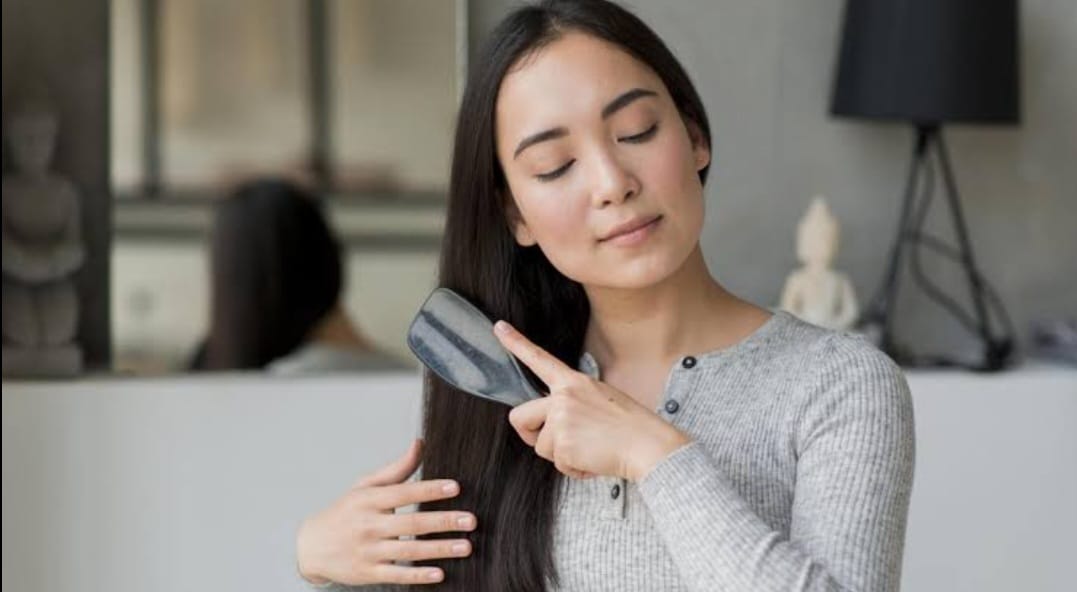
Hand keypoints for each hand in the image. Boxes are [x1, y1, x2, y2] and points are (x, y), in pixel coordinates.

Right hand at [296, 439, 477, 585]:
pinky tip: (440, 572)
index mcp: (369, 500)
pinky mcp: (368, 573)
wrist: (310, 547)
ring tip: (465, 546)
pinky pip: (397, 574)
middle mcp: (368, 525)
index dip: (429, 489)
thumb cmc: (344, 512)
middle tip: (471, 520)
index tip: (455, 487)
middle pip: (411, 523)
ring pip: (408, 550)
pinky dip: (418, 575)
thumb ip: (396, 469)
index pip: (403, 492)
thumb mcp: (364, 487)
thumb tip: (420, 443)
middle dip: (443, 521)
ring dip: (439, 549)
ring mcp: (368, 551)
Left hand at [494, 321, 690, 481]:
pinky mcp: (562, 444)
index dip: (516, 343)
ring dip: (562, 455)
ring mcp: (560, 420)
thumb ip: (572, 402)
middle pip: (519, 417)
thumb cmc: (630, 426)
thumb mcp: (599, 399)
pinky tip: (594, 460)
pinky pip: (558, 464)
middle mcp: (563, 397)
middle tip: (553, 443)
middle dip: (530, 435)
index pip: (539, 359)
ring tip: (590, 450)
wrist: (648, 446)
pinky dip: (575, 469)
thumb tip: (551, 420)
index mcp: (573, 381)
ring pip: (541, 447)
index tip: (499, 328)